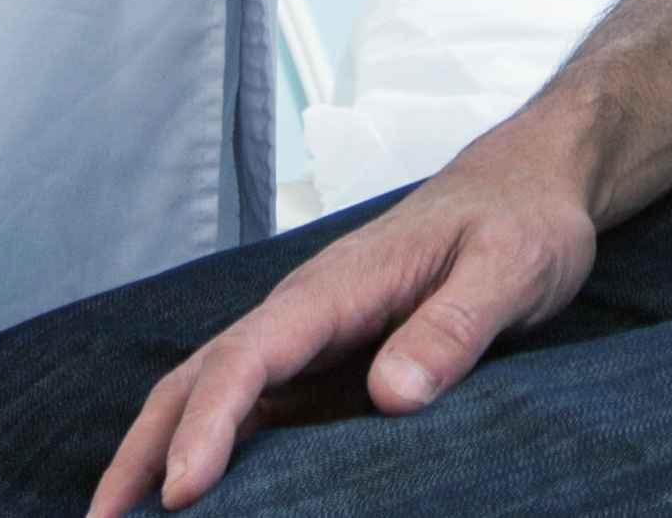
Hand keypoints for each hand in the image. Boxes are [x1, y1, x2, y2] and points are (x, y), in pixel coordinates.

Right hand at [89, 135, 603, 511]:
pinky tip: (197, 494)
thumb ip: (453, 328)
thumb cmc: (522, 224)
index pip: (248, 358)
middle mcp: (305, 312)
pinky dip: (209, 446)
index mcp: (336, 287)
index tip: (180, 494)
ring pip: (212, 392)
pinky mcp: (326, 360)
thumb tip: (390, 396)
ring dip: (159, 449)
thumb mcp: (509, 270)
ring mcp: (309, 338)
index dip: (209, 426)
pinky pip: (253, 406)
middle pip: (199, 377)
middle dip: (143, 448)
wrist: (528, 186)